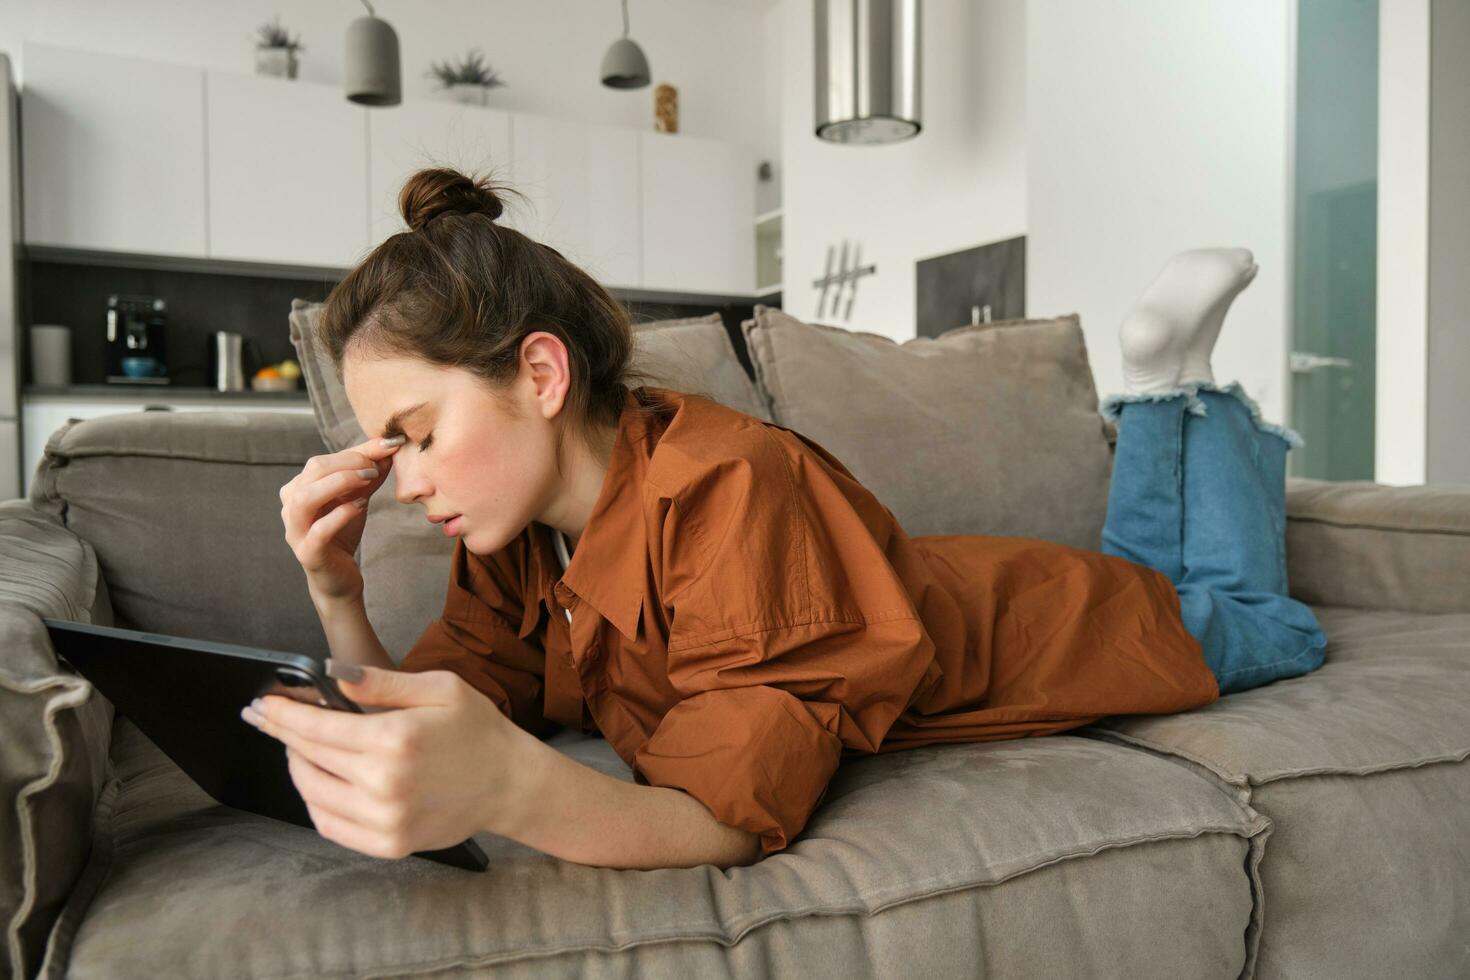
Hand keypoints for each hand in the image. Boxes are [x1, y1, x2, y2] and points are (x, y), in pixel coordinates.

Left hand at [241, 663, 529, 858]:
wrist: (509, 784)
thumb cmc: (477, 731)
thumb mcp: (439, 689)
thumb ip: (381, 683)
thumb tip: (332, 675)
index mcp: (395, 739)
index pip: (316, 727)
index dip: (283, 714)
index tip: (263, 704)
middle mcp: (384, 783)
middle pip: (308, 758)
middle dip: (283, 735)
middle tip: (270, 719)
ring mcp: (384, 819)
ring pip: (312, 794)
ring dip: (297, 768)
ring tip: (298, 748)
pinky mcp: (388, 843)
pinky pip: (330, 826)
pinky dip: (314, 803)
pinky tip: (319, 782)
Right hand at [279, 435, 404, 604]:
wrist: (340, 577)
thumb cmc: (344, 532)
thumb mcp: (358, 498)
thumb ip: (369, 474)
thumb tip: (389, 446)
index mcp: (298, 489)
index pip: (321, 461)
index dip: (355, 452)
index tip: (387, 447)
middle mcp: (290, 507)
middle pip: (312, 472)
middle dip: (348, 464)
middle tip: (376, 466)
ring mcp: (296, 531)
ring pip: (305, 498)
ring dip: (340, 483)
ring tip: (368, 480)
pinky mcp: (308, 553)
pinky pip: (319, 530)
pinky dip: (341, 514)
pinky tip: (361, 506)